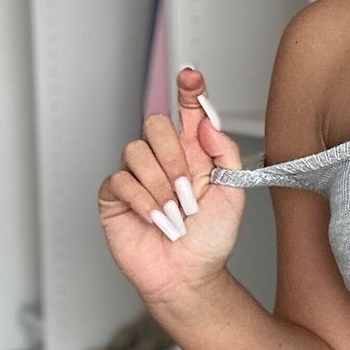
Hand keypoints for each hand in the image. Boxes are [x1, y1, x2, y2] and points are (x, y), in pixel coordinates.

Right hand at [97, 66, 247, 306]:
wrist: (190, 274)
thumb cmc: (212, 238)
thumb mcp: (233, 192)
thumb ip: (225, 152)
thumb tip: (207, 121)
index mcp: (193, 153)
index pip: (188, 111)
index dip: (188, 90)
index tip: (191, 75)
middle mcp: (163, 159)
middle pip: (156, 123)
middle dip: (174, 155)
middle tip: (188, 189)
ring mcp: (137, 176)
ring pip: (136, 151)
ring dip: (161, 185)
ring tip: (176, 212)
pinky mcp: (116, 196)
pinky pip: (121, 180)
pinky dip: (144, 201)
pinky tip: (157, 219)